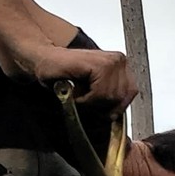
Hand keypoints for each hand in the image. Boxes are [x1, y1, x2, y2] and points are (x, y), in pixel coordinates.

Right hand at [18, 42, 137, 110]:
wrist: (44, 60)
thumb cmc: (63, 74)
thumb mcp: (92, 89)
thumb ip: (108, 97)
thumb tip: (115, 115)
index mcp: (120, 65)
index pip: (130, 93)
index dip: (113, 106)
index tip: (97, 107)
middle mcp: (119, 60)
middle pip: (120, 98)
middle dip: (99, 105)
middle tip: (82, 98)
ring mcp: (111, 61)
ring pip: (111, 97)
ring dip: (90, 102)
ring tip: (77, 93)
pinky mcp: (101, 65)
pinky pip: (100, 94)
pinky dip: (86, 99)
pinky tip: (75, 91)